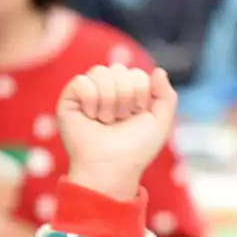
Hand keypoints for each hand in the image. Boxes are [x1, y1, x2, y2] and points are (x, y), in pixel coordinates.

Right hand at [58, 64, 177, 200]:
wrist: (112, 167)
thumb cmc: (136, 149)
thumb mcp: (161, 123)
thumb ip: (166, 95)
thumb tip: (158, 70)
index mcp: (129, 94)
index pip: (136, 73)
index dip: (140, 92)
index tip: (137, 114)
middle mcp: (108, 91)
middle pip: (119, 69)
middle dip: (125, 96)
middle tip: (121, 119)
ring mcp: (88, 94)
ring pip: (100, 72)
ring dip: (109, 99)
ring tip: (106, 120)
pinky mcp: (69, 99)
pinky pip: (81, 81)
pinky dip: (91, 100)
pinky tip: (91, 117)